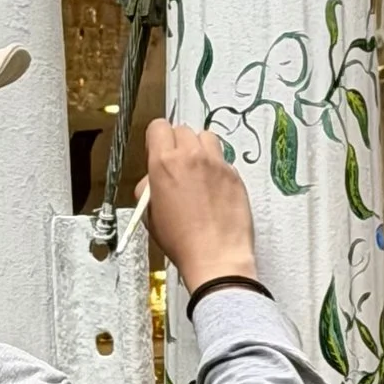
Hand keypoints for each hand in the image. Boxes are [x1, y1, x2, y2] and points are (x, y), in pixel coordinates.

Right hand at [145, 119, 257, 295]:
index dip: (157, 138)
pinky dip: (217, 168)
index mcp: (164, 163)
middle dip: (177, 144)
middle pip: (182, 129)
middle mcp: (191, 157)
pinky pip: (223, 160)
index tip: (158, 149)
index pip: (159, 127)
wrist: (215, 256)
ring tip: (198, 170)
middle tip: (178, 165)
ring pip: (206, 137)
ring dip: (199, 148)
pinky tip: (214, 189)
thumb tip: (154, 178)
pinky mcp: (234, 174)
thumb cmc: (181, 241)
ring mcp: (216, 164)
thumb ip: (149, 186)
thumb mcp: (149, 214)